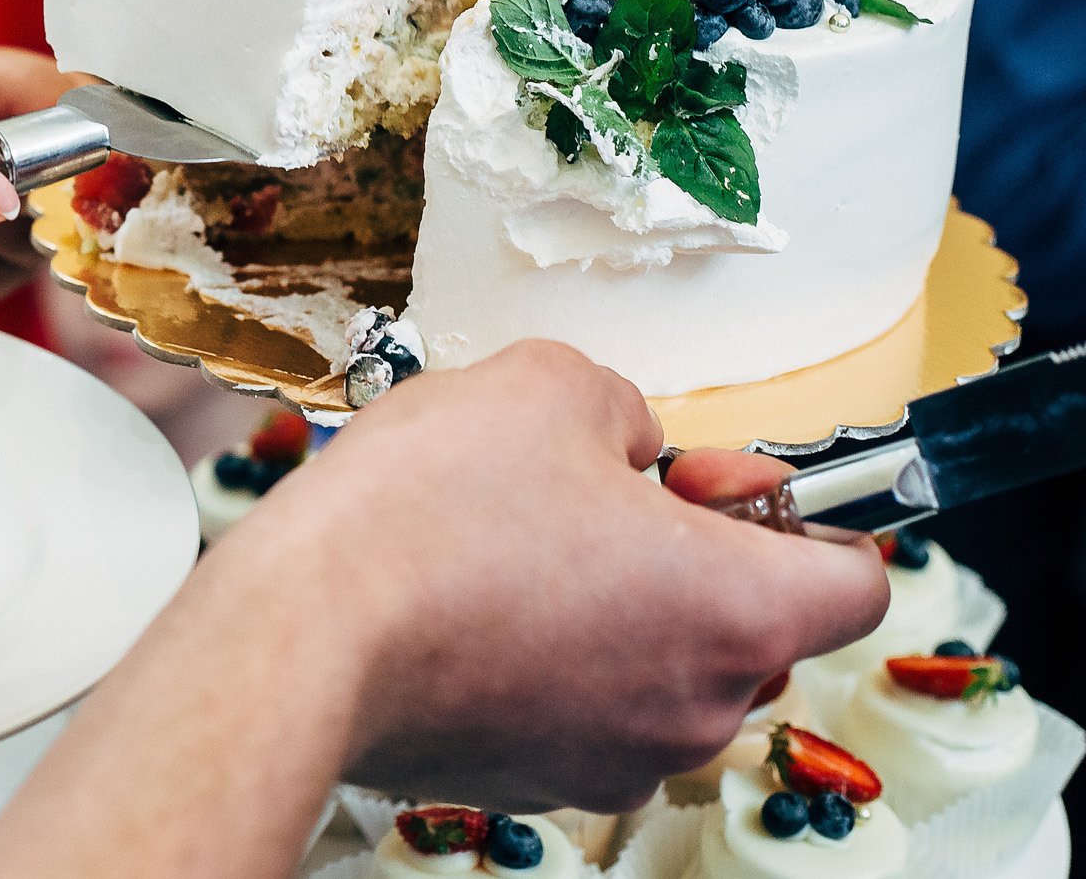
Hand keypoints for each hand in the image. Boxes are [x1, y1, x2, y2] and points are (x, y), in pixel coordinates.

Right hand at [0, 340, 889, 878]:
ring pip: (658, 666)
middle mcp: (697, 705)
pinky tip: (469, 593)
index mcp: (738, 609)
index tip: (727, 480)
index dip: (803, 513)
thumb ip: (623, 405)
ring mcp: (614, 757)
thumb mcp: (547, 383)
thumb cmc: (426, 518)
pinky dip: (547, 653)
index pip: (858, 581)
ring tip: (513, 536)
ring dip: (614, 602)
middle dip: (692, 551)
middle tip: (600, 489)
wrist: (302, 635)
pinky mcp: (532, 778)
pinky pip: (578, 704)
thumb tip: (620, 441)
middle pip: (752, 625)